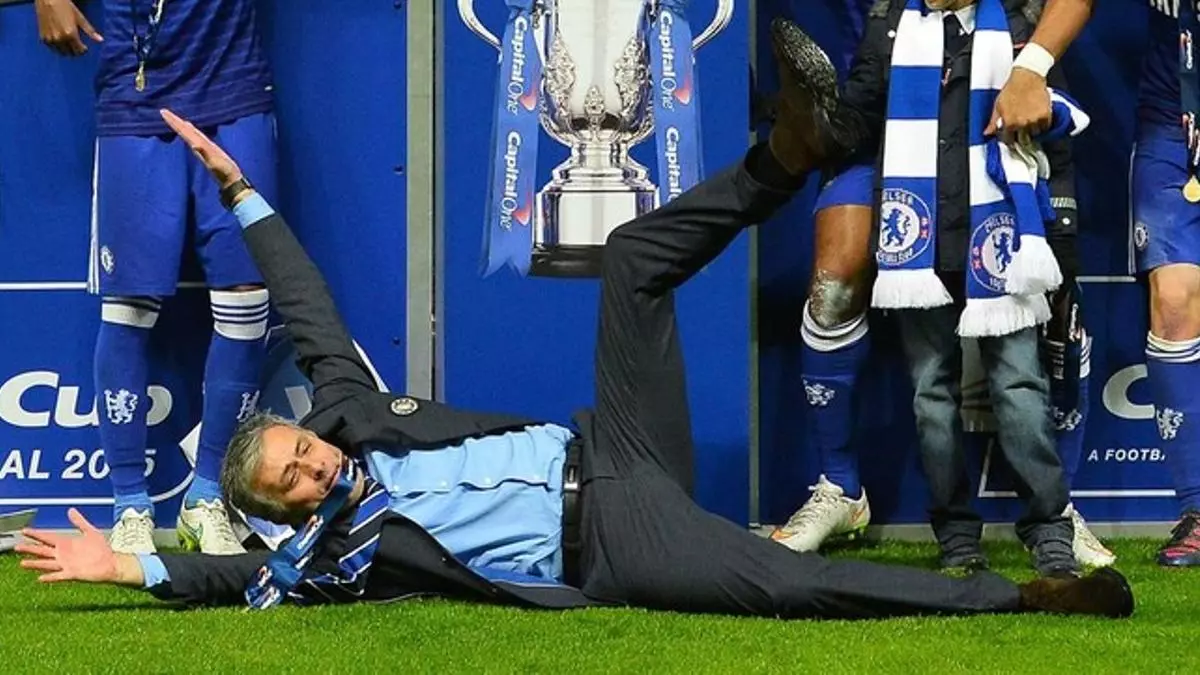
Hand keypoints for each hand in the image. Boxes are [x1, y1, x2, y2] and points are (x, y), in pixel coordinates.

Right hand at [15, 508, 139, 585]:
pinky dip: (50, 577)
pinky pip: (59, 575)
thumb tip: (71, 510)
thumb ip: (80, 521)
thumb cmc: (102, 549)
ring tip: (23, 563)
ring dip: (35, 564)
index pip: (47, 537)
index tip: (24, 531)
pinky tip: (40, 578)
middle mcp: (63, 554)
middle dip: (30, 548)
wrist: (111, 562)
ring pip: (47, 563)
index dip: (36, 534)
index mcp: (66, 543)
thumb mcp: (90, 531)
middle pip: (43, 550)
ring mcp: (66, 564)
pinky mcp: (72, 573)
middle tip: (17, 546)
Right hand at [35, 0, 101, 56]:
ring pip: (61, 52)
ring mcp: (50, 39)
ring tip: (69, 43)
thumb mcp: (80, 18)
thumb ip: (89, 30)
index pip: (79, 50)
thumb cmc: (65, 7)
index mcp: (71, 35)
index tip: (84, 47)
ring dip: (66, 50)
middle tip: (77, 45)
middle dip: (75, 51)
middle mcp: (60, 39)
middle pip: (70, 53)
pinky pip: (52, 48)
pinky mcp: (43, 37)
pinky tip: (60, 41)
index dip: (83, 50)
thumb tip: (101, 40)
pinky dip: (57, 47)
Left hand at [159, 109, 244, 189]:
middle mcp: (197, 146)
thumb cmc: (224, 171)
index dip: (174, 122)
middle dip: (174, 121)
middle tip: (163, 111)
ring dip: (181, 125)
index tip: (163, 112)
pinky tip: (191, 128)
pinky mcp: (209, 149)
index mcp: (197, 146)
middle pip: (183, 131)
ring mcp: (203, 147)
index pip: (183, 131)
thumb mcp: (215, 162)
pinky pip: (197, 136)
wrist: (230, 181)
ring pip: (189, 133)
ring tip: (175, 118)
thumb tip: (194, 145)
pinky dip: (192, 130)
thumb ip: (204, 152)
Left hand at [986, 69, 1050, 143]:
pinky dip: (1042, 125)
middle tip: (1021, 130)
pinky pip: (1045, 127)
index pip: (1009, 141)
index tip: (1012, 137)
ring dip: (1032, 131)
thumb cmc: (1011, 89)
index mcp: (1009, 123)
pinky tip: (1037, 118)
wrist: (1027, 77)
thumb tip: (987, 133)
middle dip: (1021, 137)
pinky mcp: (1046, 115)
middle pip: (1023, 140)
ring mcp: (1035, 120)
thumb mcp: (998, 106)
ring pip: (1035, 135)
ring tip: (1029, 121)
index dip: (1010, 139)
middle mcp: (1022, 123)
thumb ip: (993, 122)